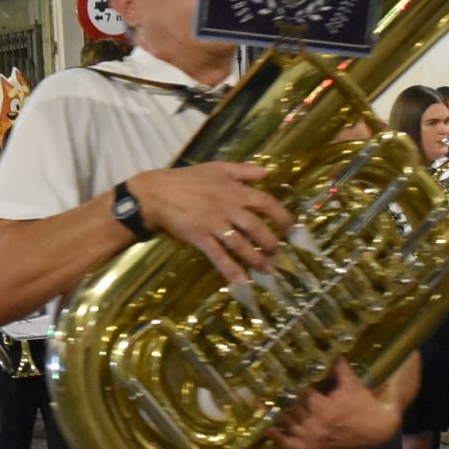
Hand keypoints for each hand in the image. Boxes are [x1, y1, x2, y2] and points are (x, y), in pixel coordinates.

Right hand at [129, 162, 292, 282]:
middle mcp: (228, 207)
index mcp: (235, 190)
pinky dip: (230, 269)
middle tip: (277, 253)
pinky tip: (241, 280)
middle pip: (257, 227)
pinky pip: (218, 256)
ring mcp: (214, 223)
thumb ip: (244, 171)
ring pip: (240, 244)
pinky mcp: (200, 237)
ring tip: (267, 270)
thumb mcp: (218, 168)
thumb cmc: (188, 179)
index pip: (266, 203)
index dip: (282, 216)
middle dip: (270, 242)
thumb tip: (267, 172)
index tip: (291, 229)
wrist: (157, 192)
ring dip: (255, 258)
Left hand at [267, 359, 398, 448]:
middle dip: (279, 397)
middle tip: (264, 385)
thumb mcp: (352, 382)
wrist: (377, 430)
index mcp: (325, 408)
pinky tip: (266, 427)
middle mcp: (316, 427)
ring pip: (287, 425)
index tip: (277, 373)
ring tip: (260, 401)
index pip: (299, 393)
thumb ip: (337, 366)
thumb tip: (328, 346)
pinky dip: (277, 436)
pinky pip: (289, 444)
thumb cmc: (364, 403)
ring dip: (274, 414)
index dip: (288, 382)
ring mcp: (313, 441)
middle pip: (289, 409)